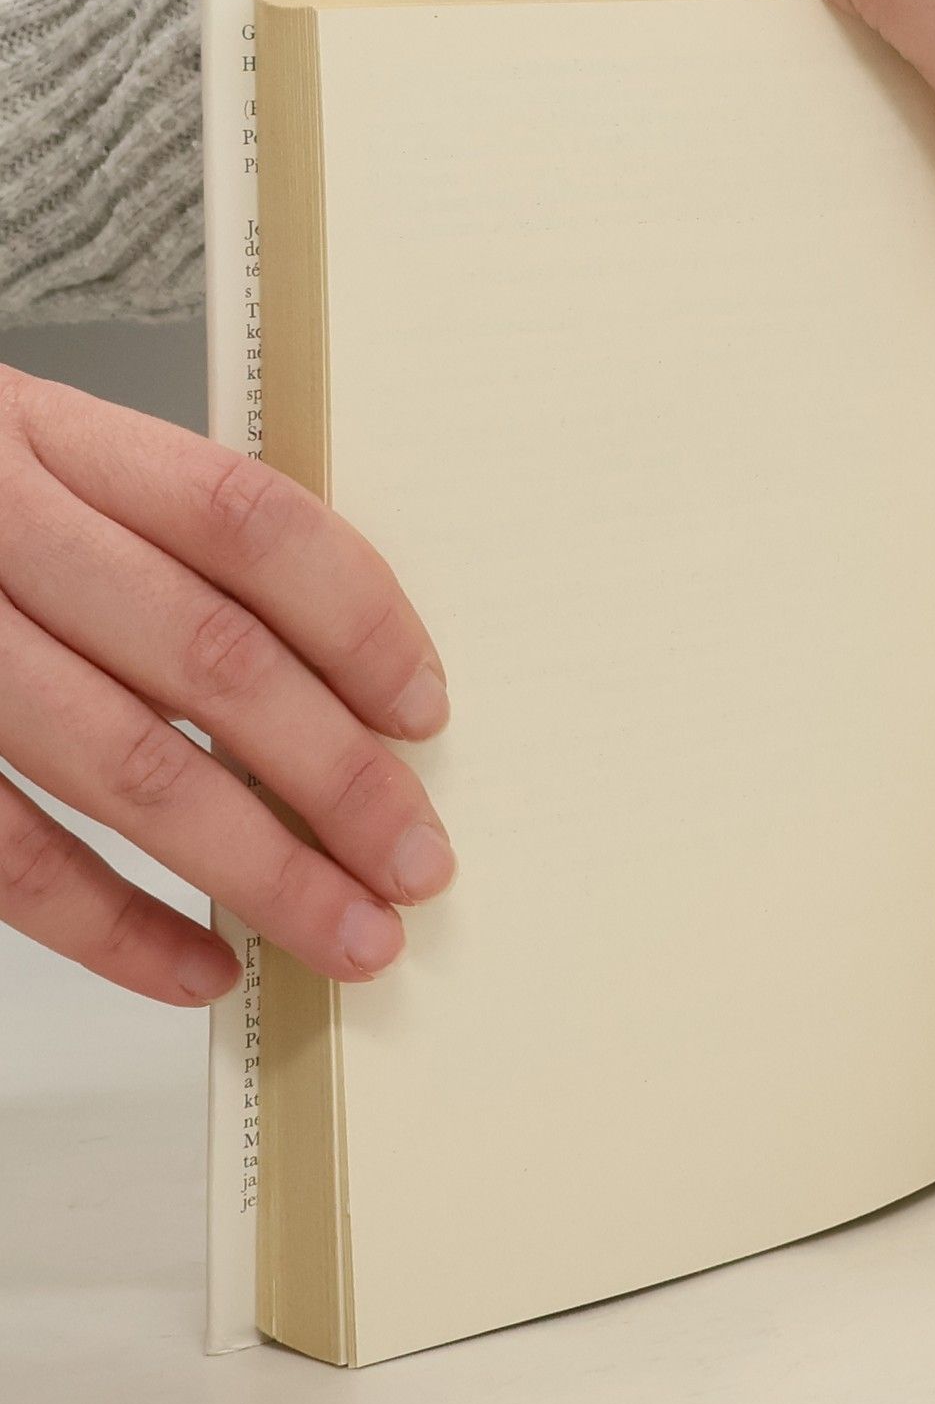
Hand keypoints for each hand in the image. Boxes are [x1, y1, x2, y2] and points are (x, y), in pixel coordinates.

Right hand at [0, 368, 454, 1005]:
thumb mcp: (39, 461)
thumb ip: (162, 540)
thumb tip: (342, 688)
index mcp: (53, 436)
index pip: (248, 521)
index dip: (358, 621)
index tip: (424, 713)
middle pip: (209, 657)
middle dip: (337, 777)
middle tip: (417, 862)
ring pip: (123, 765)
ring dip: (258, 869)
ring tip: (348, 934)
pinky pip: (6, 853)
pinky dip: (113, 926)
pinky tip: (200, 967)